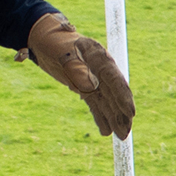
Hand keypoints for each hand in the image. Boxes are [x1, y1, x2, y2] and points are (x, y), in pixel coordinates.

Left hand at [24, 13, 134, 138]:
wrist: (44, 39)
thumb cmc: (54, 42)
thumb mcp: (63, 53)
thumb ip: (76, 68)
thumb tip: (90, 87)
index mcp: (99, 57)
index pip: (115, 79)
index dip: (123, 96)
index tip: (131, 112)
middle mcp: (100, 69)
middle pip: (114, 94)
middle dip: (121, 113)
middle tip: (126, 132)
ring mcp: (94, 79)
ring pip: (107, 101)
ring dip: (114, 118)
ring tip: (121, 136)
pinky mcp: (85, 87)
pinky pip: (95, 104)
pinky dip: (100, 117)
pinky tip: (106, 131)